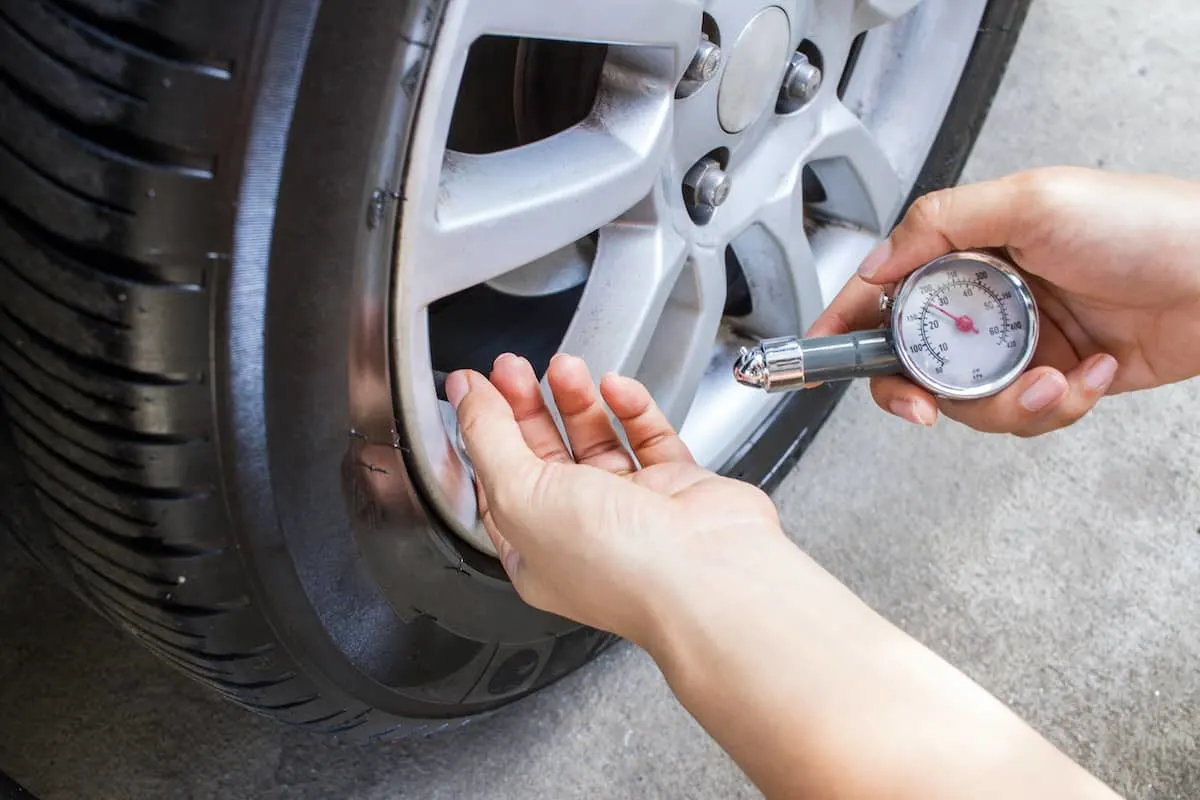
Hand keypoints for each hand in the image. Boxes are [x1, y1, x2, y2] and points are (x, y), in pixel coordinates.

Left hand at [445, 354, 783, 645]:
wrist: (708, 572)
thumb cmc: (618, 563)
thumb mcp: (521, 494)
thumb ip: (488, 438)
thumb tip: (465, 394)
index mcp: (535, 552)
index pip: (500, 481)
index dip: (486, 432)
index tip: (478, 387)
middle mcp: (583, 534)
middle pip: (545, 455)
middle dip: (528, 406)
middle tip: (516, 367)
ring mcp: (633, 509)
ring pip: (596, 439)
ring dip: (578, 400)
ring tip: (566, 368)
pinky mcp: (677, 486)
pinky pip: (648, 435)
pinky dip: (632, 407)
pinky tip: (618, 388)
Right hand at [809, 166, 1199, 435]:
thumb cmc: (1146, 223)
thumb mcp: (1033, 200)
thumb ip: (941, 223)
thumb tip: (877, 262)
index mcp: (969, 252)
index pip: (886, 290)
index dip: (845, 324)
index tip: (819, 352)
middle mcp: (988, 300)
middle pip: (915, 362)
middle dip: (920, 391)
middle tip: (928, 404)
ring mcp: (1022, 343)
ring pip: (970, 402)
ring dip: (1008, 404)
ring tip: (1053, 379)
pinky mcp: (1059, 380)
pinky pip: (1028, 416)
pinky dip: (1060, 405)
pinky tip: (1094, 373)